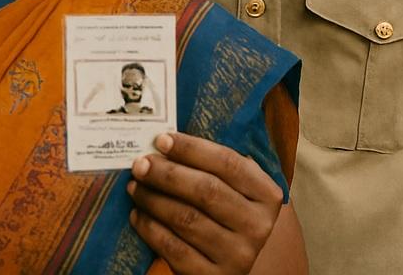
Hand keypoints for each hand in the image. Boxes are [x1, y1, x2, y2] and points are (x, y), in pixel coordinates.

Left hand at [128, 132, 284, 273]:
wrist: (233, 266)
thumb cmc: (229, 215)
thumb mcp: (237, 190)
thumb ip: (216, 167)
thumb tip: (168, 141)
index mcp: (267, 195)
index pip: (228, 163)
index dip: (192, 149)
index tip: (162, 140)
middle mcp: (258, 225)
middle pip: (206, 190)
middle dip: (167, 174)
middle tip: (140, 164)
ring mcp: (238, 254)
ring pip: (187, 219)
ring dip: (153, 199)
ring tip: (135, 187)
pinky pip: (174, 248)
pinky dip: (150, 229)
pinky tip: (138, 215)